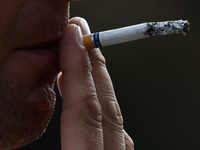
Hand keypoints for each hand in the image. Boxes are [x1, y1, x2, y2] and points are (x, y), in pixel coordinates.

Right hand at [57, 17, 133, 149]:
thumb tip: (57, 88)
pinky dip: (101, 105)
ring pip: (114, 112)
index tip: (73, 38)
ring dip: (96, 81)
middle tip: (81, 36)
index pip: (86, 109)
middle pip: (106, 104)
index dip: (78, 71)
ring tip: (81, 60)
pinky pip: (116, 126)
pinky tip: (89, 97)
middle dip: (92, 65)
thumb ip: (60, 137)